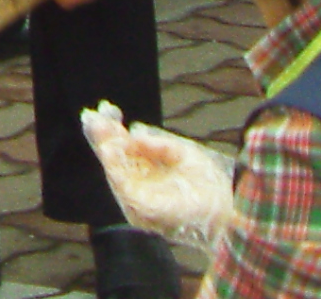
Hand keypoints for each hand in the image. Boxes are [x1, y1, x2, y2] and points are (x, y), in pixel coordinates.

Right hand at [79, 104, 237, 245]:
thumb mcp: (184, 154)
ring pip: (115, 172)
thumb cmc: (210, 186)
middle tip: (93, 115)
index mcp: (150, 175)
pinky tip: (110, 148)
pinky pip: (123, 186)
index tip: (106, 109)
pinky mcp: (143, 210)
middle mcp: (141, 188)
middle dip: (103, 137)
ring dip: (105, 149)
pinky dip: (114, 166)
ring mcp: (140, 201)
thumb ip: (159, 145)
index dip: (114, 131)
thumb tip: (135, 132)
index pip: (125, 151)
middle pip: (116, 160)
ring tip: (99, 127)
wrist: (227, 211)